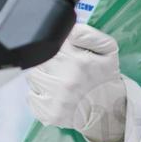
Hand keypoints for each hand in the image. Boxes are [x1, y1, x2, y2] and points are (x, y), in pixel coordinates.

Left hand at [26, 24, 127, 141]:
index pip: (53, 42)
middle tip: (61, 66)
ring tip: (56, 80)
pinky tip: (52, 94)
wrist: (110, 111)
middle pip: (39, 58)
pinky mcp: (50, 113)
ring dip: (41, 76)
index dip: (56, 44)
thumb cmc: (105, 78)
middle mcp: (66, 80)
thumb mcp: (109, 50)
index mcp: (79, 61)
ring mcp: (56, 98)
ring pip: (32, 76)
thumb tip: (68, 28)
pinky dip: (38, 94)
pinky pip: (30, 96)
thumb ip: (88, 34)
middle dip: (48, 59)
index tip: (64, 51)